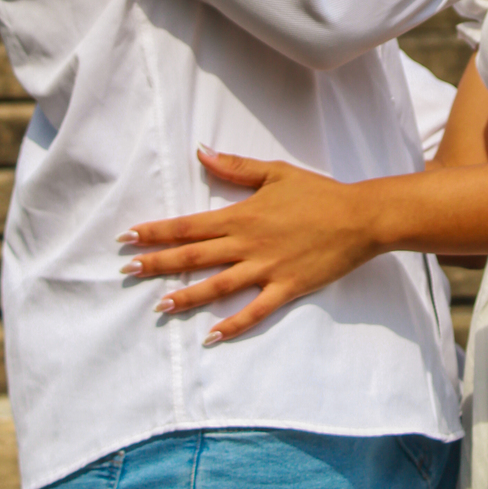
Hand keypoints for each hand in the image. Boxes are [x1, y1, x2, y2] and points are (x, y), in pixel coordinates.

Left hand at [118, 147, 383, 342]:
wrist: (359, 217)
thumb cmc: (318, 193)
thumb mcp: (275, 173)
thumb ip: (235, 167)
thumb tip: (200, 152)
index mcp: (242, 216)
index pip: (189, 226)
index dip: (156, 232)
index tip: (129, 237)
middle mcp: (248, 244)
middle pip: (193, 257)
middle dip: (157, 264)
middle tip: (128, 272)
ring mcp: (266, 269)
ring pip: (217, 287)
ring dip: (186, 297)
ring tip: (160, 306)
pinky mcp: (286, 288)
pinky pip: (254, 311)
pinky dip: (233, 325)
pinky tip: (211, 337)